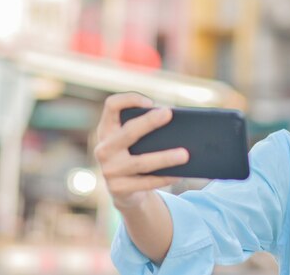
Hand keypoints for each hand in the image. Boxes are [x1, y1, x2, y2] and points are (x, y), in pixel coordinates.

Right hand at [94, 92, 189, 209]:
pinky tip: (180, 174)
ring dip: (164, 157)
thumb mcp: (136, 140)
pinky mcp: (118, 188)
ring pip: (140, 162)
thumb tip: (178, 124)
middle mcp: (104, 148)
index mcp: (107, 129)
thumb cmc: (136, 155)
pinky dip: (165, 177)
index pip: (111, 105)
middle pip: (128, 132)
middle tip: (169, 114)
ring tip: (185, 154)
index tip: (150, 102)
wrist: (124, 191)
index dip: (130, 99)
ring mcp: (109, 170)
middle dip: (149, 122)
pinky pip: (146, 182)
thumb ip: (148, 129)